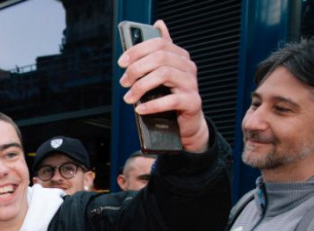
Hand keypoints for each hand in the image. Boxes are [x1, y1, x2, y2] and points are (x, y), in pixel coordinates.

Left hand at [117, 20, 207, 152]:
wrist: (187, 123)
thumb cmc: (171, 97)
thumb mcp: (163, 73)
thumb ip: (159, 52)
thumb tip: (158, 24)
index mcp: (180, 57)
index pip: (159, 44)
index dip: (137, 51)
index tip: (121, 63)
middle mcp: (187, 67)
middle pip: (160, 58)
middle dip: (136, 69)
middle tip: (123, 83)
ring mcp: (191, 84)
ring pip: (164, 75)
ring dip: (141, 87)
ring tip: (129, 98)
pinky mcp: (192, 102)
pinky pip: (171, 100)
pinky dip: (152, 105)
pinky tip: (140, 109)